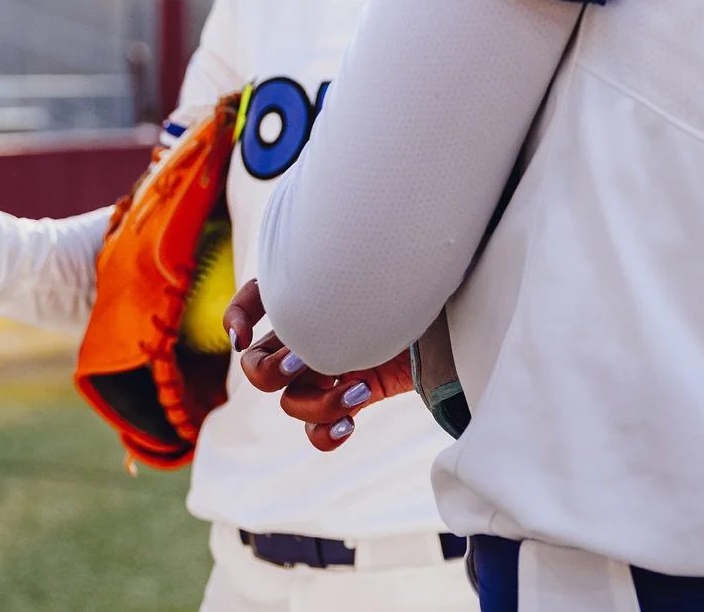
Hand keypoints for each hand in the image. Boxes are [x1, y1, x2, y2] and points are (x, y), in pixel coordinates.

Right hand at [224, 278, 412, 451]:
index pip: (256, 296)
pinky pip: (317, 430)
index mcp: (314, 289)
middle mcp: (316, 330)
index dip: (238, 315)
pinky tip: (349, 423)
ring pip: (291, 402)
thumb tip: (305, 287)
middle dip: (270, 372)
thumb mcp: (380, 270)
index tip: (244, 333)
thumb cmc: (423, 280)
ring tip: (355, 392)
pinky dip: (325, 433)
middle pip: (259, 367)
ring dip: (314, 403)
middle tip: (305, 363)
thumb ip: (342, 276)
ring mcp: (335, 366)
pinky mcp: (357, 393)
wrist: (464, 313)